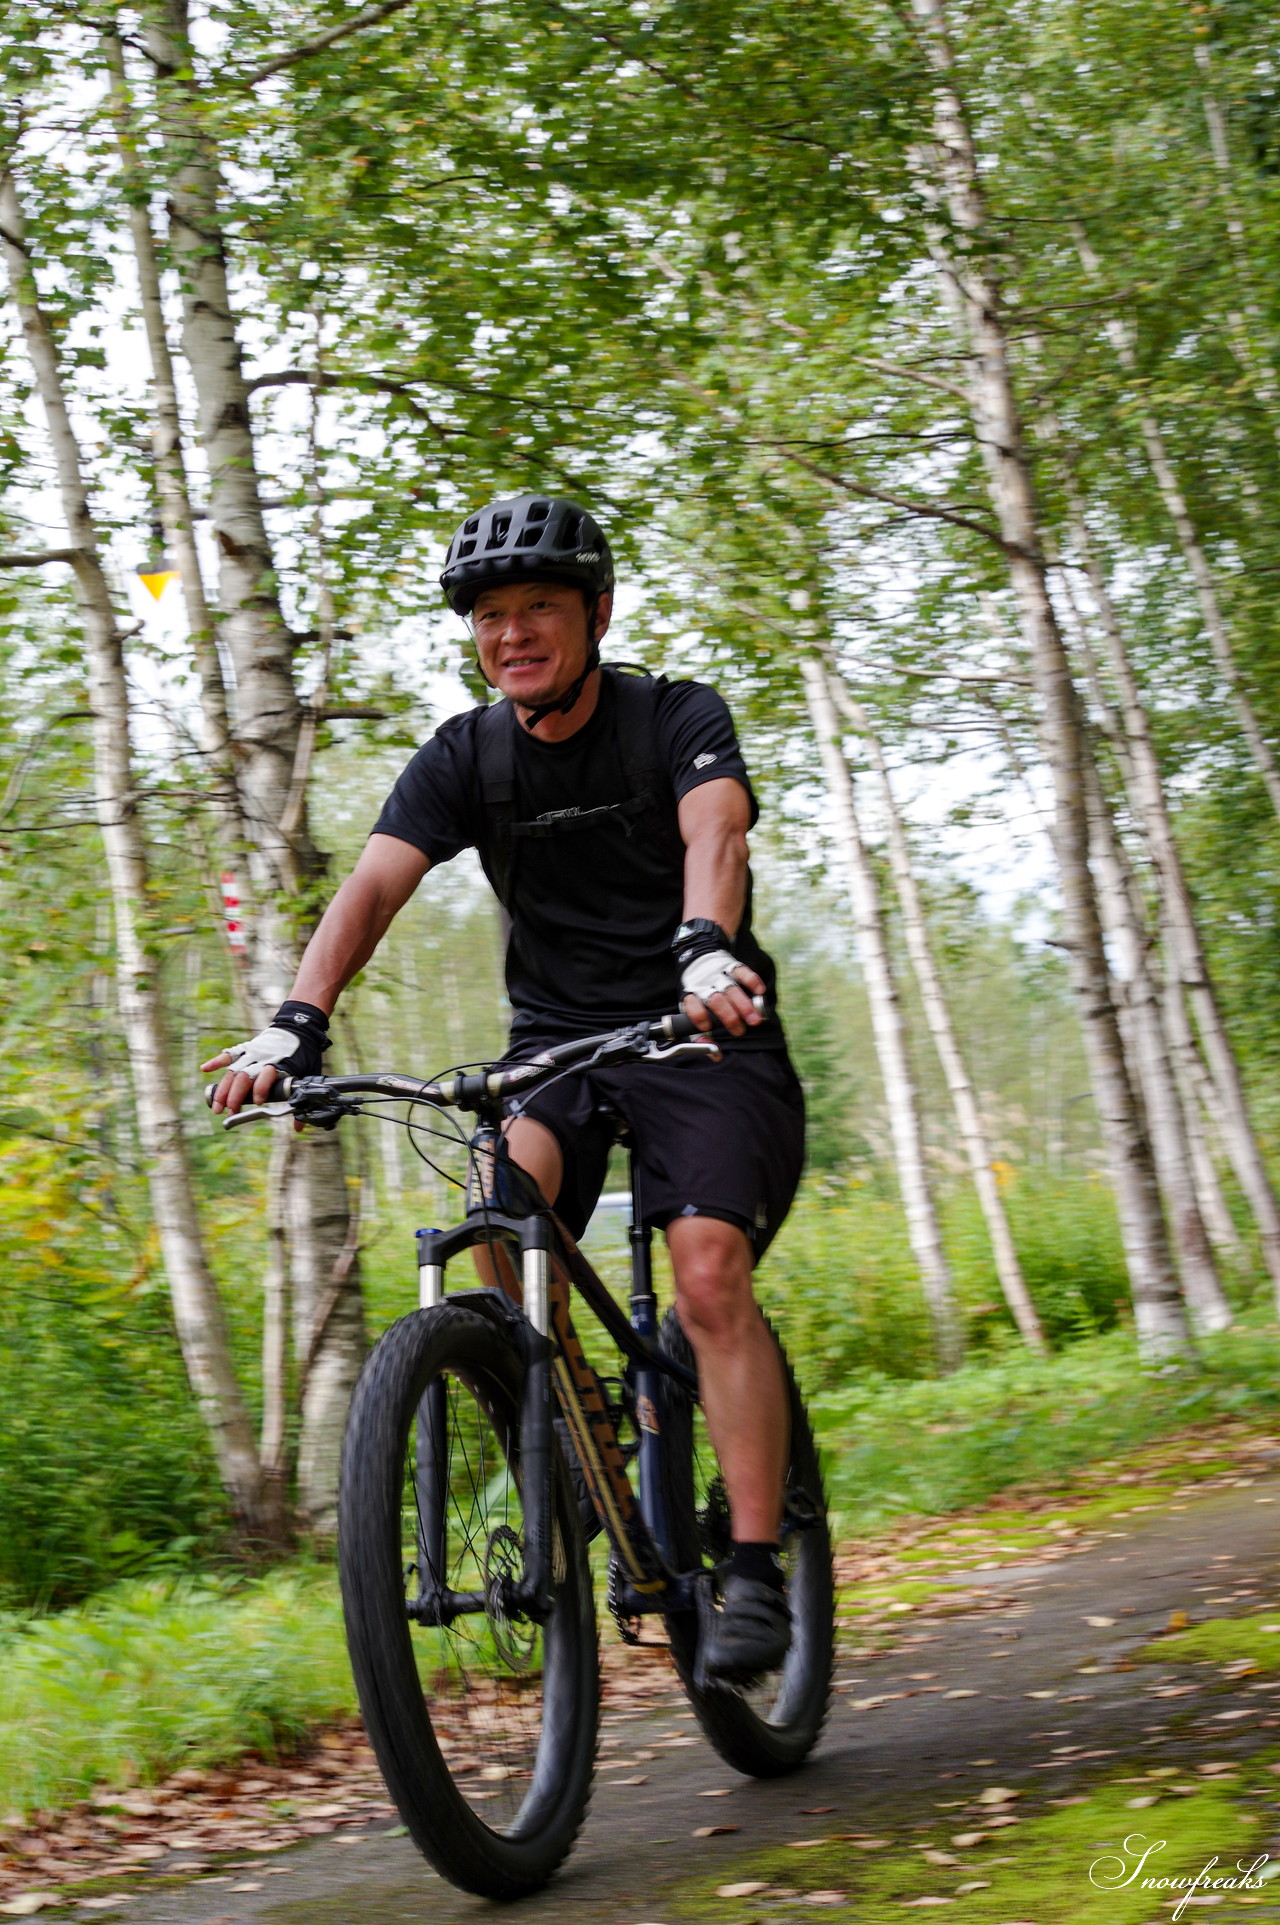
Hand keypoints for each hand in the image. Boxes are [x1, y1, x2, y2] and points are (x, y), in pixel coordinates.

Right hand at [201, 1003, 329, 1116]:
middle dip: (235, 1096)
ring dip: (223, 1089)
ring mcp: (252, 1053)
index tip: (258, 1102)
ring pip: (233, 1071)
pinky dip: (216, 1061)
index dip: (261, 1089)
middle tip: (228, 1112)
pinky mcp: (245, 1048)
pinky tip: (205, 1069)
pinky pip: (228, 1055)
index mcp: (280, 1064)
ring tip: (216, 1106)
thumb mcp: (308, 1074)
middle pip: (244, 1077)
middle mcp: (263, 1059)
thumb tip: (299, 1129)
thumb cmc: (304, 1055)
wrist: (299, 1027)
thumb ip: (300, 1099)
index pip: (267, 1077)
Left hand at [680, 957, 765, 1036]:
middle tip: (740, 1031)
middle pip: (716, 1000)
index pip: (692, 1005)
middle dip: (729, 1016)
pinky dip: (752, 981)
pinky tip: (760, 992)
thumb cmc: (697, 995)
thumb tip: (715, 1055)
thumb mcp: (691, 1012)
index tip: (707, 1027)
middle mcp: (704, 985)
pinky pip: (742, 971)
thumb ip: (701, 1035)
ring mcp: (718, 974)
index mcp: (690, 995)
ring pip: (731, 989)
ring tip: (755, 1020)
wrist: (697, 960)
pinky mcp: (731, 965)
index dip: (698, 1015)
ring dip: (744, 1005)